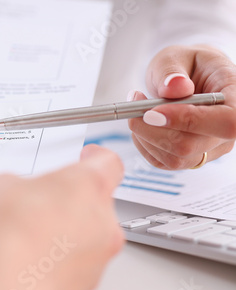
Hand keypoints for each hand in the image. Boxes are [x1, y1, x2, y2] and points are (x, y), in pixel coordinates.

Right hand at [0, 145, 123, 289]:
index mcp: (88, 186)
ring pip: (85, 237)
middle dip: (68, 202)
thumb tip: (15, 194)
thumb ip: (20, 184)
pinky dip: (54, 261)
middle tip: (37, 204)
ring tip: (23, 237)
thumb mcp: (0, 185)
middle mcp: (102, 223)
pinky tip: (24, 261)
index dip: (95, 158)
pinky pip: (73, 265)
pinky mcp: (82, 289)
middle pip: (95, 204)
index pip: (108, 163)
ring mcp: (95, 260)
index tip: (87, 158)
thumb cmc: (7, 236)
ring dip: (62, 234)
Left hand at [128, 45, 235, 169]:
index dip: (189, 120)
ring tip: (139, 109)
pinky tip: (143, 125)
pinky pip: (162, 162)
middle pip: (190, 146)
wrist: (186, 79)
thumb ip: (172, 71)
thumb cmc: (186, 65)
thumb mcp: (176, 56)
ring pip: (174, 158)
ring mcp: (210, 149)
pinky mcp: (190, 158)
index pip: (226, 122)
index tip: (153, 111)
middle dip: (152, 128)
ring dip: (145, 135)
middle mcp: (227, 131)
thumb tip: (175, 87)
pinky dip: (144, 144)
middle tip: (136, 101)